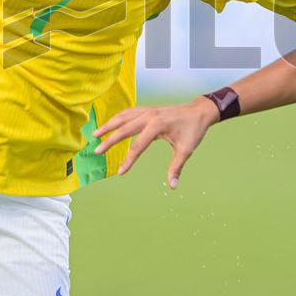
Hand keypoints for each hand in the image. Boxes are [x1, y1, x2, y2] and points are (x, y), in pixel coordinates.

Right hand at [93, 97, 220, 188]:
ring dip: (109, 125)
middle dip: (110, 140)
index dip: (129, 160)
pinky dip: (118, 118)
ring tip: (95, 134)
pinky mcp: (148, 110)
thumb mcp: (186, 149)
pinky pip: (128, 113)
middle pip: (125, 128)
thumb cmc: (193, 130)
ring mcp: (148, 111)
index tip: (121, 172)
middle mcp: (150, 116)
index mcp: (158, 125)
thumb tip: (172, 186)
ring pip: (123, 116)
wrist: (199, 111)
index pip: (139, 145)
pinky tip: (111, 125)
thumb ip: (176, 167)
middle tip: (97, 151)